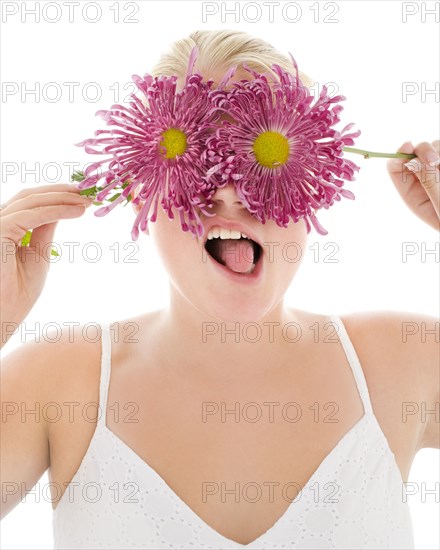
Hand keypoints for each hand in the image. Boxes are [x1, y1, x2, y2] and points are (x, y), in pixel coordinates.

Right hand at [0, 184, 92, 346]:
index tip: (82, 195)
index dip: (55, 195)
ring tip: (87, 201)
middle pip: (28, 196)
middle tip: (88, 191)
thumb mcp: (37, 255)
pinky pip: (29, 216)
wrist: (3, 318)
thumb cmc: (16, 295)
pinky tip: (77, 211)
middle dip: (60, 192)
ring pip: (29, 201)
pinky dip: (56, 210)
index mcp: (3, 228)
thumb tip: (61, 209)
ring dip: (62, 198)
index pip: (28, 203)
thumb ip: (44, 230)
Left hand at [386, 140, 439, 230]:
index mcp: (411, 192)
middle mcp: (422, 179)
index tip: (408, 147)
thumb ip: (429, 183)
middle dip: (423, 151)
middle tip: (435, 161)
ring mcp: (437, 171)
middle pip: (414, 152)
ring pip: (434, 147)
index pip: (394, 167)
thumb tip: (413, 161)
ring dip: (439, 151)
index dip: (398, 154)